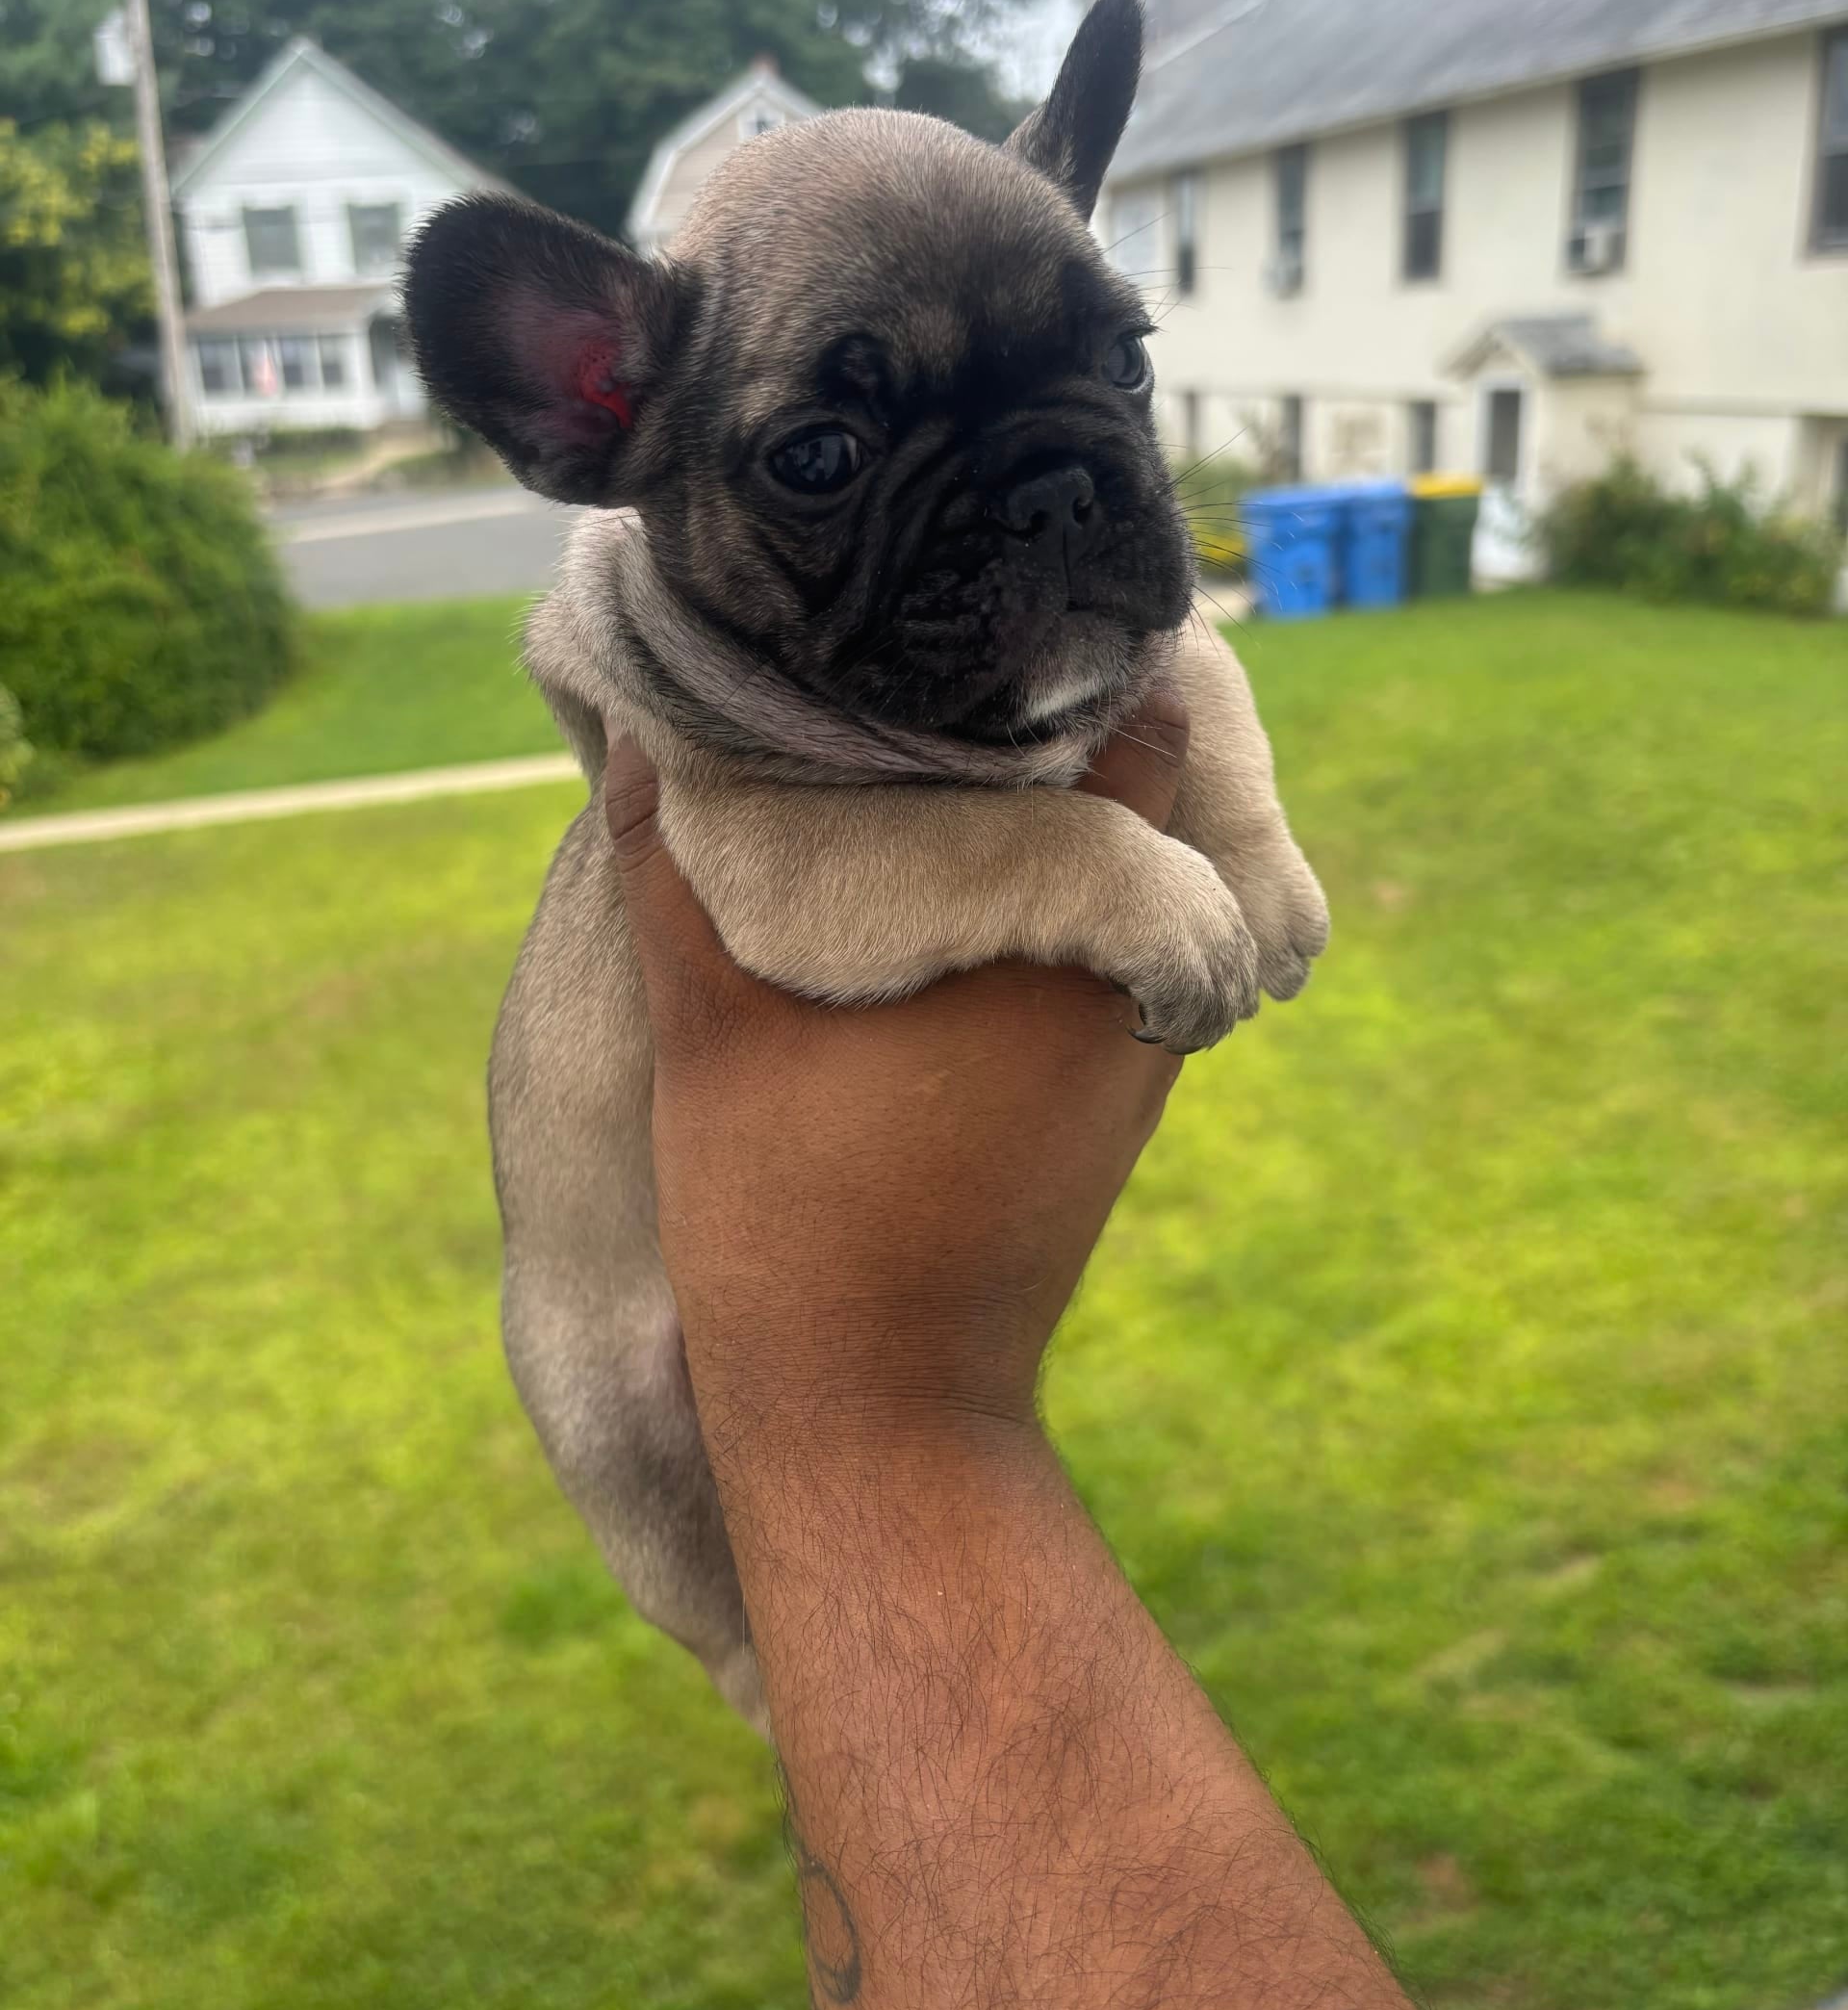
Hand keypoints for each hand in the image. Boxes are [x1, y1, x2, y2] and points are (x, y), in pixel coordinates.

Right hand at [604, 695, 1193, 1437]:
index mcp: (1064, 928)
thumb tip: (655, 723)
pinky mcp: (1117, 1093)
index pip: (1147, 720)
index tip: (993, 602)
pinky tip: (960, 876)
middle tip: (962, 655)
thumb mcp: (712, 1021)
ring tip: (955, 747)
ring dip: (1072, 811)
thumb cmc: (791, 1213)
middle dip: (1072, 718)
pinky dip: (1065, 895)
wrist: (880, 1408)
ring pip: (1147, 868)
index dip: (1077, 645)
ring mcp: (1138, 1042)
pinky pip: (1121, 944)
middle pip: (1163, 787)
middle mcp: (1138, 975)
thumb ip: (683, 864)